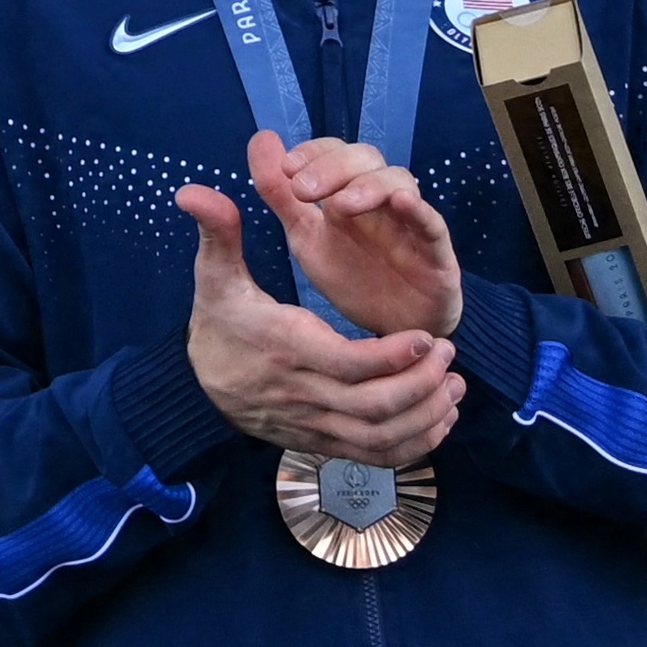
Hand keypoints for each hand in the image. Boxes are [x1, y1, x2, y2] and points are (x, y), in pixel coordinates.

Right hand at [178, 182, 465, 469]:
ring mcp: (318, 425)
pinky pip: (378, 455)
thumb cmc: (220, 325)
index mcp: (287, 349)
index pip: (348, 364)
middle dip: (421, 384)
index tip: (424, 335)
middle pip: (375, 406)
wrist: (200, 389)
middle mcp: (306, 394)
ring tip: (453, 386)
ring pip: (382, 436)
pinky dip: (415, 444)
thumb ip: (218, 234)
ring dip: (426, 416)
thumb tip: (193, 190)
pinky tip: (438, 420)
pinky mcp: (326, 444)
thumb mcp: (214, 277)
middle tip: (447, 353)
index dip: (392, 355)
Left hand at [254, 127, 467, 346]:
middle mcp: (381, 200)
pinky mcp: (437, 254)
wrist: (394, 332)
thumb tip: (261, 138)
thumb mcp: (306, 238)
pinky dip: (419, 208)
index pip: (335, 151)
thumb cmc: (354, 278)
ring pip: (399, 181)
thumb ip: (280, 194)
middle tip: (303, 189)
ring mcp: (410, 223)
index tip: (286, 167)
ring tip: (341, 204)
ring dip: (368, 185)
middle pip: (366, 158)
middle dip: (333, 167)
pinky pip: (434, 223)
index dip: (313, 152)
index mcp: (348, 193)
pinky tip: (401, 202)